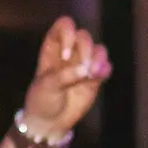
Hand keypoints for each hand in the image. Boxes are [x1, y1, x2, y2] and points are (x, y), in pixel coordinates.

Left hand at [19, 17, 111, 140]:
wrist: (50, 121)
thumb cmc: (42, 99)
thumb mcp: (47, 86)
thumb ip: (64, 75)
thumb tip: (86, 70)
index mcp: (53, 48)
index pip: (64, 26)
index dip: (68, 34)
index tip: (67, 55)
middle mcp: (70, 52)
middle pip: (83, 36)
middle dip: (86, 48)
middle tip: (82, 67)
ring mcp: (83, 64)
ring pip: (98, 49)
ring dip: (98, 59)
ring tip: (93, 73)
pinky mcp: (95, 78)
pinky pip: (105, 66)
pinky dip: (105, 68)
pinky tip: (100, 75)